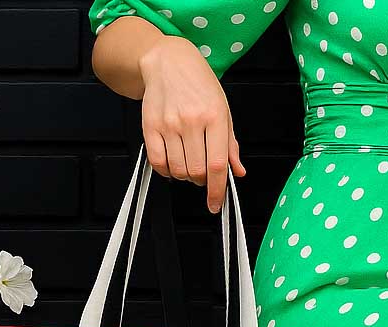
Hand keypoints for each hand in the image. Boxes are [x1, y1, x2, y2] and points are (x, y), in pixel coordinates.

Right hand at [137, 36, 245, 213]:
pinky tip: (172, 162)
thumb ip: (230, 145)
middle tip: (202, 172)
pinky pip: (157, 162)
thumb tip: (237, 172)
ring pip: (178, 170)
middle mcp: (191, 121)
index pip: (217, 165)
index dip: (217, 191)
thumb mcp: (223, 111)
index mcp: (214, 117)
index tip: (215, 205)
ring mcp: (169, 124)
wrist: (169, 62)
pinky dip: (166, 171)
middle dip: (202, 180)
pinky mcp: (150, 126)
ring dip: (184, 175)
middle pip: (197, 172)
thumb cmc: (199, 85)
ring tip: (188, 162)